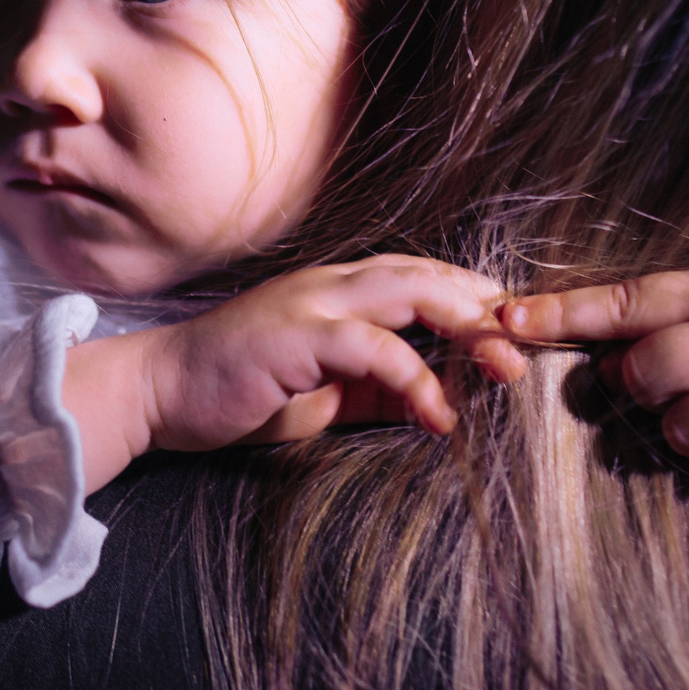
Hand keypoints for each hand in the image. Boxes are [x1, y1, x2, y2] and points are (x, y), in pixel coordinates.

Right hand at [63, 257, 520, 492]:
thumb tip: (441, 402)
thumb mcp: (327, 394)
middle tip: (530, 350)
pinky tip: (437, 415)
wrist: (158, 394)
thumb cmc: (239, 393)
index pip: (428, 276)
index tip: (520, 338)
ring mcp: (313, 302)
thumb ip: (380, 389)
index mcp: (342, 291)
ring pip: (412, 291)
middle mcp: (333, 283)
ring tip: (505, 372)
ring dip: (469, 329)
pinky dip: (414, 377)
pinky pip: (372, 347)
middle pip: (433, 274)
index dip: (479, 301)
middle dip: (490, 309)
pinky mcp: (295, 336)